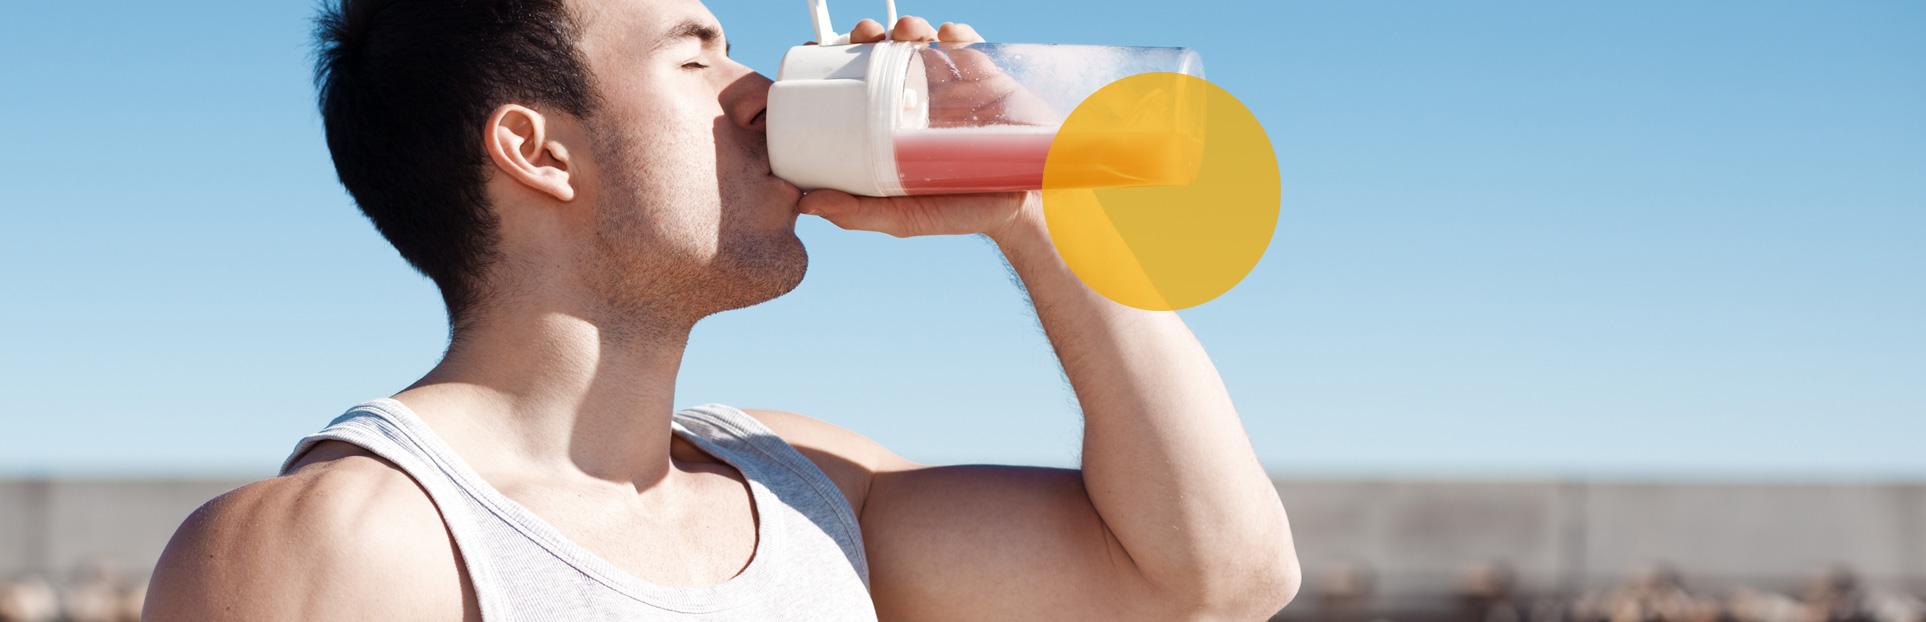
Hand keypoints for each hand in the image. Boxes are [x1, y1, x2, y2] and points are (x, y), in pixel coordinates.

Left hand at [799, 16, 1043, 240]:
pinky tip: (944, 34)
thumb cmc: (962, 212)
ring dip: (908, 28)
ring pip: (922, 43)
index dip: (838, 65)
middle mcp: (918, 101)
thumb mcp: (904, 217)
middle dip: (870, 37)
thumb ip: (860, 213)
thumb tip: (805, 205)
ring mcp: (952, 86)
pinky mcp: (986, 77)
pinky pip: (966, 44)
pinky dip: (954, 32)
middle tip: (863, 36)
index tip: (819, 54)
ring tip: (905, 32)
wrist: (1028, 207)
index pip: (858, 86)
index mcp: (893, 125)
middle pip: (885, 56)